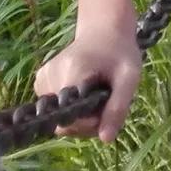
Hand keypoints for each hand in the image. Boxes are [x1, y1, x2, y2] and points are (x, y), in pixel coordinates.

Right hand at [35, 19, 142, 140]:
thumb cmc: (120, 53)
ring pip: (60, 121)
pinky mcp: (40, 82)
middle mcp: (50, 76)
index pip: (73, 119)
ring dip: (82, 117)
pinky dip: (72, 110)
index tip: (108, 107)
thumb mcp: (129, 78)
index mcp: (71, 72)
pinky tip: (85, 93)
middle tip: (106, 100)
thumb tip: (105, 139)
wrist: (104, 32)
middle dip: (88, 122)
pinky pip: (56, 111)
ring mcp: (42, 79)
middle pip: (65, 124)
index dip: (93, 122)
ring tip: (97, 94)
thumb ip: (118, 108)